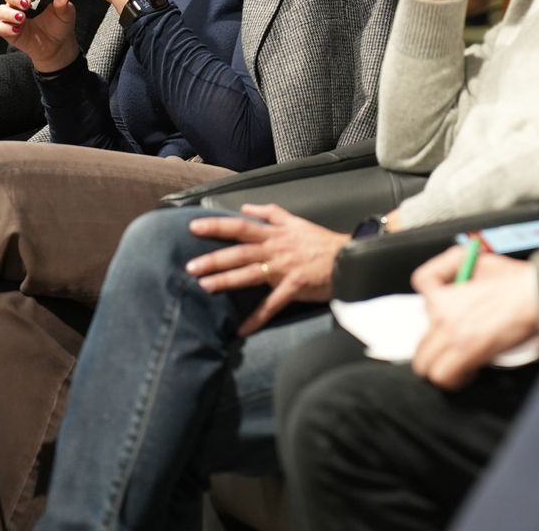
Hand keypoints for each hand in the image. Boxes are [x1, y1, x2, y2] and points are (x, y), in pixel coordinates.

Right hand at [0, 0, 79, 72]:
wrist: (58, 45)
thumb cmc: (60, 25)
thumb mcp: (66, 15)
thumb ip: (64, 5)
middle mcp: (20, 2)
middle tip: (27, 4)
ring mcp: (12, 16)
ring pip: (1, 9)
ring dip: (10, 13)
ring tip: (22, 18)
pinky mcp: (9, 31)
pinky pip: (0, 27)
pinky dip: (7, 28)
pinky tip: (17, 30)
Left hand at [184, 204, 350, 336]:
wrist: (348, 257)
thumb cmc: (321, 241)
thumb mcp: (296, 221)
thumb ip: (271, 212)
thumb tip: (246, 207)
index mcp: (274, 233)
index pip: (240, 226)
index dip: (217, 226)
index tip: (194, 227)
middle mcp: (275, 249)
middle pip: (239, 252)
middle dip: (213, 259)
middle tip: (190, 266)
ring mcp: (284, 269)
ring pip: (249, 274)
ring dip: (226, 281)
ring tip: (204, 286)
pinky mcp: (294, 287)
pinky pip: (272, 305)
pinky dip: (256, 318)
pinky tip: (241, 330)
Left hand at [409, 247, 538, 389]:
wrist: (537, 294)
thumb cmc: (516, 281)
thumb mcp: (480, 263)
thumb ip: (455, 268)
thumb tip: (449, 289)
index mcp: (443, 294)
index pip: (419, 293)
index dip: (430, 304)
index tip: (443, 315)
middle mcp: (442, 314)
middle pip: (419, 345)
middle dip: (434, 351)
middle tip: (452, 352)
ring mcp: (453, 333)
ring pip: (426, 365)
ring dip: (441, 368)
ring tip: (459, 365)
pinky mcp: (468, 350)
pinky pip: (444, 376)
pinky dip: (455, 379)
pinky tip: (471, 371)